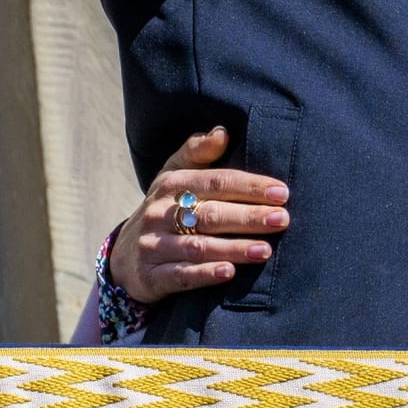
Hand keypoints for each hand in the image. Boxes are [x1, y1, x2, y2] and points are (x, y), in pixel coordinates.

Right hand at [108, 127, 290, 304]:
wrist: (125, 255)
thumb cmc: (165, 209)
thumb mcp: (174, 176)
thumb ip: (198, 152)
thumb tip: (223, 132)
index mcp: (170, 184)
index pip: (216, 181)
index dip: (250, 186)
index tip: (282, 192)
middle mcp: (160, 213)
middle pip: (210, 214)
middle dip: (249, 216)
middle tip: (282, 219)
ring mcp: (154, 245)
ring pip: (198, 246)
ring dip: (234, 248)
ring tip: (266, 249)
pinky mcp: (151, 276)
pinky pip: (181, 274)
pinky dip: (206, 274)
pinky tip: (230, 273)